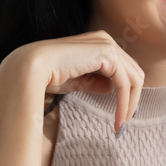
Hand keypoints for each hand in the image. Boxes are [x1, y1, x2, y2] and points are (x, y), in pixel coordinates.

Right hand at [6, 30, 145, 133]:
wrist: (31, 69)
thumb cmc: (47, 75)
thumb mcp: (77, 80)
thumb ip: (94, 82)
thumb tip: (111, 89)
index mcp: (99, 43)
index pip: (124, 68)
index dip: (128, 92)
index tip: (124, 114)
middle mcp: (106, 40)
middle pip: (134, 73)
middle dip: (133, 99)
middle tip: (125, 123)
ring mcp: (108, 45)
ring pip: (133, 79)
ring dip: (130, 105)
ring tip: (121, 125)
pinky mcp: (107, 55)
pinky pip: (124, 84)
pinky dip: (124, 103)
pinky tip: (118, 119)